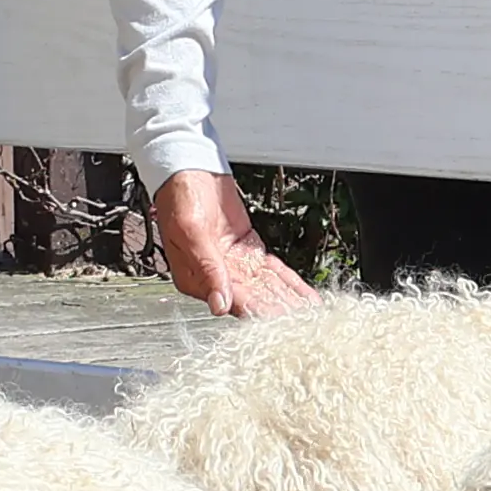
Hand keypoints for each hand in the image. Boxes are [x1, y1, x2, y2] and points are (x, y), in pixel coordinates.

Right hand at [152, 167, 315, 319]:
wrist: (189, 169)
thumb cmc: (179, 197)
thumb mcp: (191, 232)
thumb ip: (207, 269)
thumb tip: (219, 304)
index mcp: (196, 278)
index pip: (233, 300)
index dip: (259, 311)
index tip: (282, 321)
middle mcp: (216, 275)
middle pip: (254, 297)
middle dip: (280, 309)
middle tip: (306, 321)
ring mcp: (234, 263)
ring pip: (267, 286)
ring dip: (288, 299)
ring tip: (311, 314)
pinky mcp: (248, 250)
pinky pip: (271, 270)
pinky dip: (288, 282)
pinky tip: (302, 295)